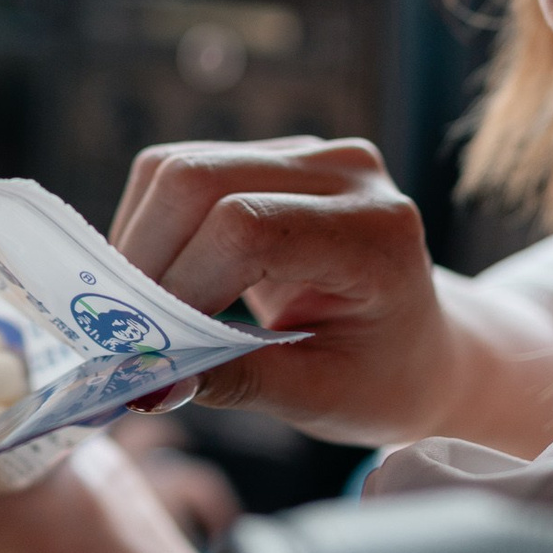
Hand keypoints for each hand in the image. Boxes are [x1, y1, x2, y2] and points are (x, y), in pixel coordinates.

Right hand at [111, 137, 552, 451]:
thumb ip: (241, 383)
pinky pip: (178, 170)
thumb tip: (150, 383)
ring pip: (175, 167)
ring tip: (144, 311)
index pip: (247, 227)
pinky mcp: (270, 156)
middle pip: (198, 179)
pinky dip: (151, 228)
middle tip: (126, 330)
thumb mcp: (325, 399)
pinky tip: (164, 282)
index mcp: (376, 231)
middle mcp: (344, 171)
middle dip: (145, 259)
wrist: (426, 346)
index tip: (155, 350)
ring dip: (139, 241)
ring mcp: (306, 153)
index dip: (184, 284)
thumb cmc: (386, 379)